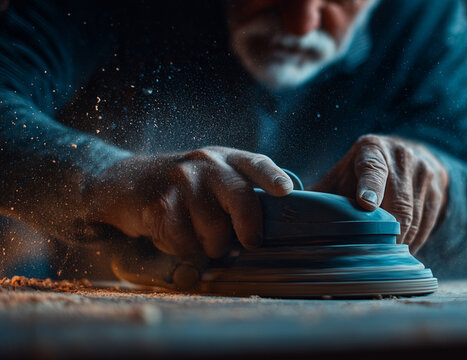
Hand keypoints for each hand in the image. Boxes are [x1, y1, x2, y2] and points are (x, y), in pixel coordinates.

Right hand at [83, 147, 292, 257]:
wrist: (128, 183)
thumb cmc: (186, 189)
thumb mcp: (215, 179)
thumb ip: (242, 193)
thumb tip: (275, 225)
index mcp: (227, 158)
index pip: (256, 164)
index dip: (272, 178)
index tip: (284, 191)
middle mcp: (206, 163)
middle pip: (240, 200)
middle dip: (248, 229)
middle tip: (249, 243)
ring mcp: (181, 180)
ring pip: (214, 230)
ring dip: (210, 245)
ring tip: (201, 238)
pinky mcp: (159, 202)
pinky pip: (185, 242)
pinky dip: (184, 250)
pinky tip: (176, 237)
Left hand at [312, 134, 448, 252]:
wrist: (410, 156)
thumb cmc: (362, 174)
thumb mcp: (342, 176)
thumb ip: (322, 196)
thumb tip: (286, 220)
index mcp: (371, 150)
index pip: (372, 168)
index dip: (370, 186)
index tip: (366, 204)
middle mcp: (401, 156)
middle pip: (397, 201)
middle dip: (385, 232)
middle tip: (371, 256)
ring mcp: (423, 172)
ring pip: (413, 216)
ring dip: (399, 242)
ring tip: (383, 260)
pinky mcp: (438, 189)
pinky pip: (427, 223)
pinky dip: (414, 242)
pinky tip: (400, 253)